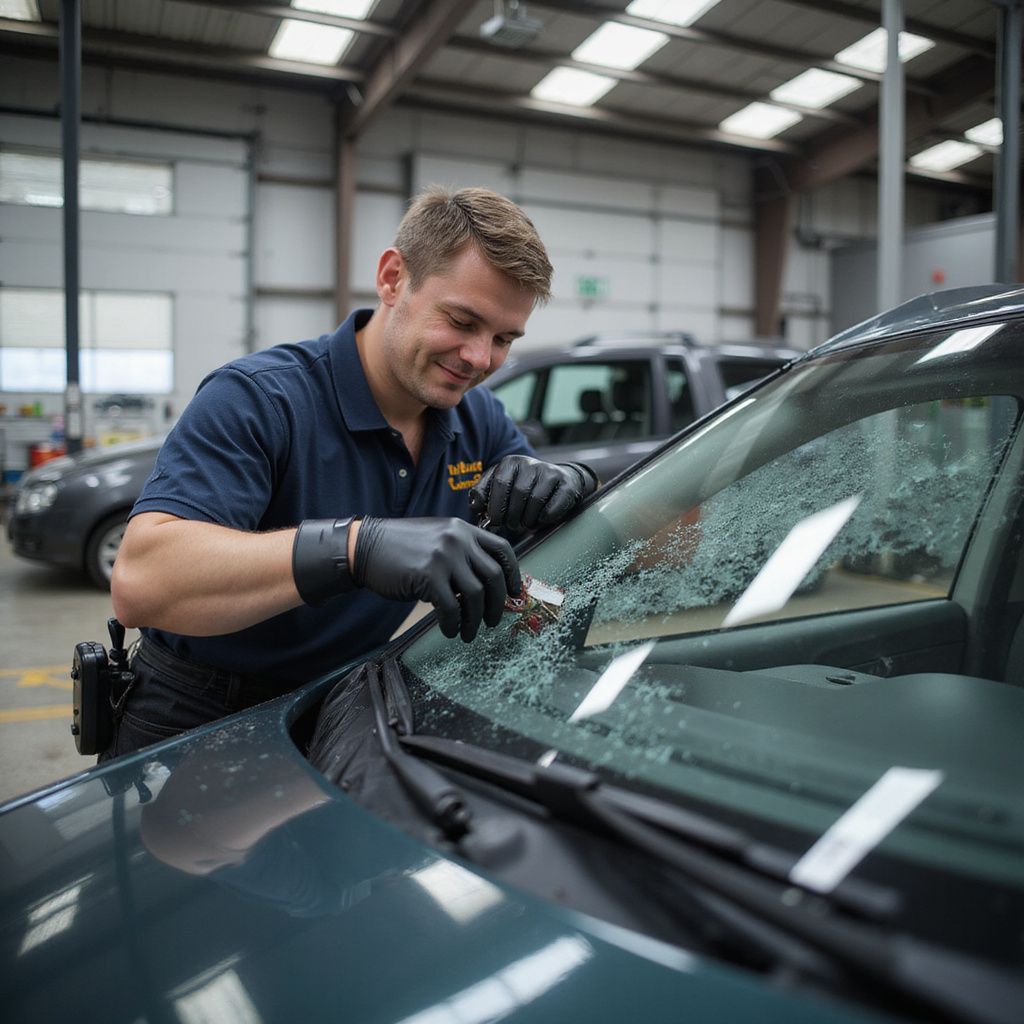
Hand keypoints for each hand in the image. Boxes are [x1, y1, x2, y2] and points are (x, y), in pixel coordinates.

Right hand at [353, 517, 520, 641]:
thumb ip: (462, 551)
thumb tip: (485, 583)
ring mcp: (443, 556)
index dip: (513, 574)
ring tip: (469, 632)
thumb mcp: (437, 537)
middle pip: (493, 576)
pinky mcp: (428, 575)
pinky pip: (451, 607)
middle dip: (496, 604)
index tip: (514, 593)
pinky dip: (453, 624)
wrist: (364, 547)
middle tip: (493, 620)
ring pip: (475, 595)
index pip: (503, 549)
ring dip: (475, 620)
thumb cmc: (401, 547)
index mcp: (463, 528)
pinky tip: (450, 631)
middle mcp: (458, 539)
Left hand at [469, 455, 597, 532]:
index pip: (500, 483)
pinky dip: (545, 518)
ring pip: (535, 501)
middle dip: (513, 516)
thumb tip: (474, 506)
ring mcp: (549, 471)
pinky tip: (541, 519)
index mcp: (510, 462)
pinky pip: (553, 507)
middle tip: (512, 525)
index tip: (495, 522)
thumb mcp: (501, 485)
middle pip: (518, 493)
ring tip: (526, 522)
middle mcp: (530, 463)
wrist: (558, 481)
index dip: (496, 506)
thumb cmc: (524, 487)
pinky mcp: (566, 484)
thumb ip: (484, 493)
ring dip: (528, 519)